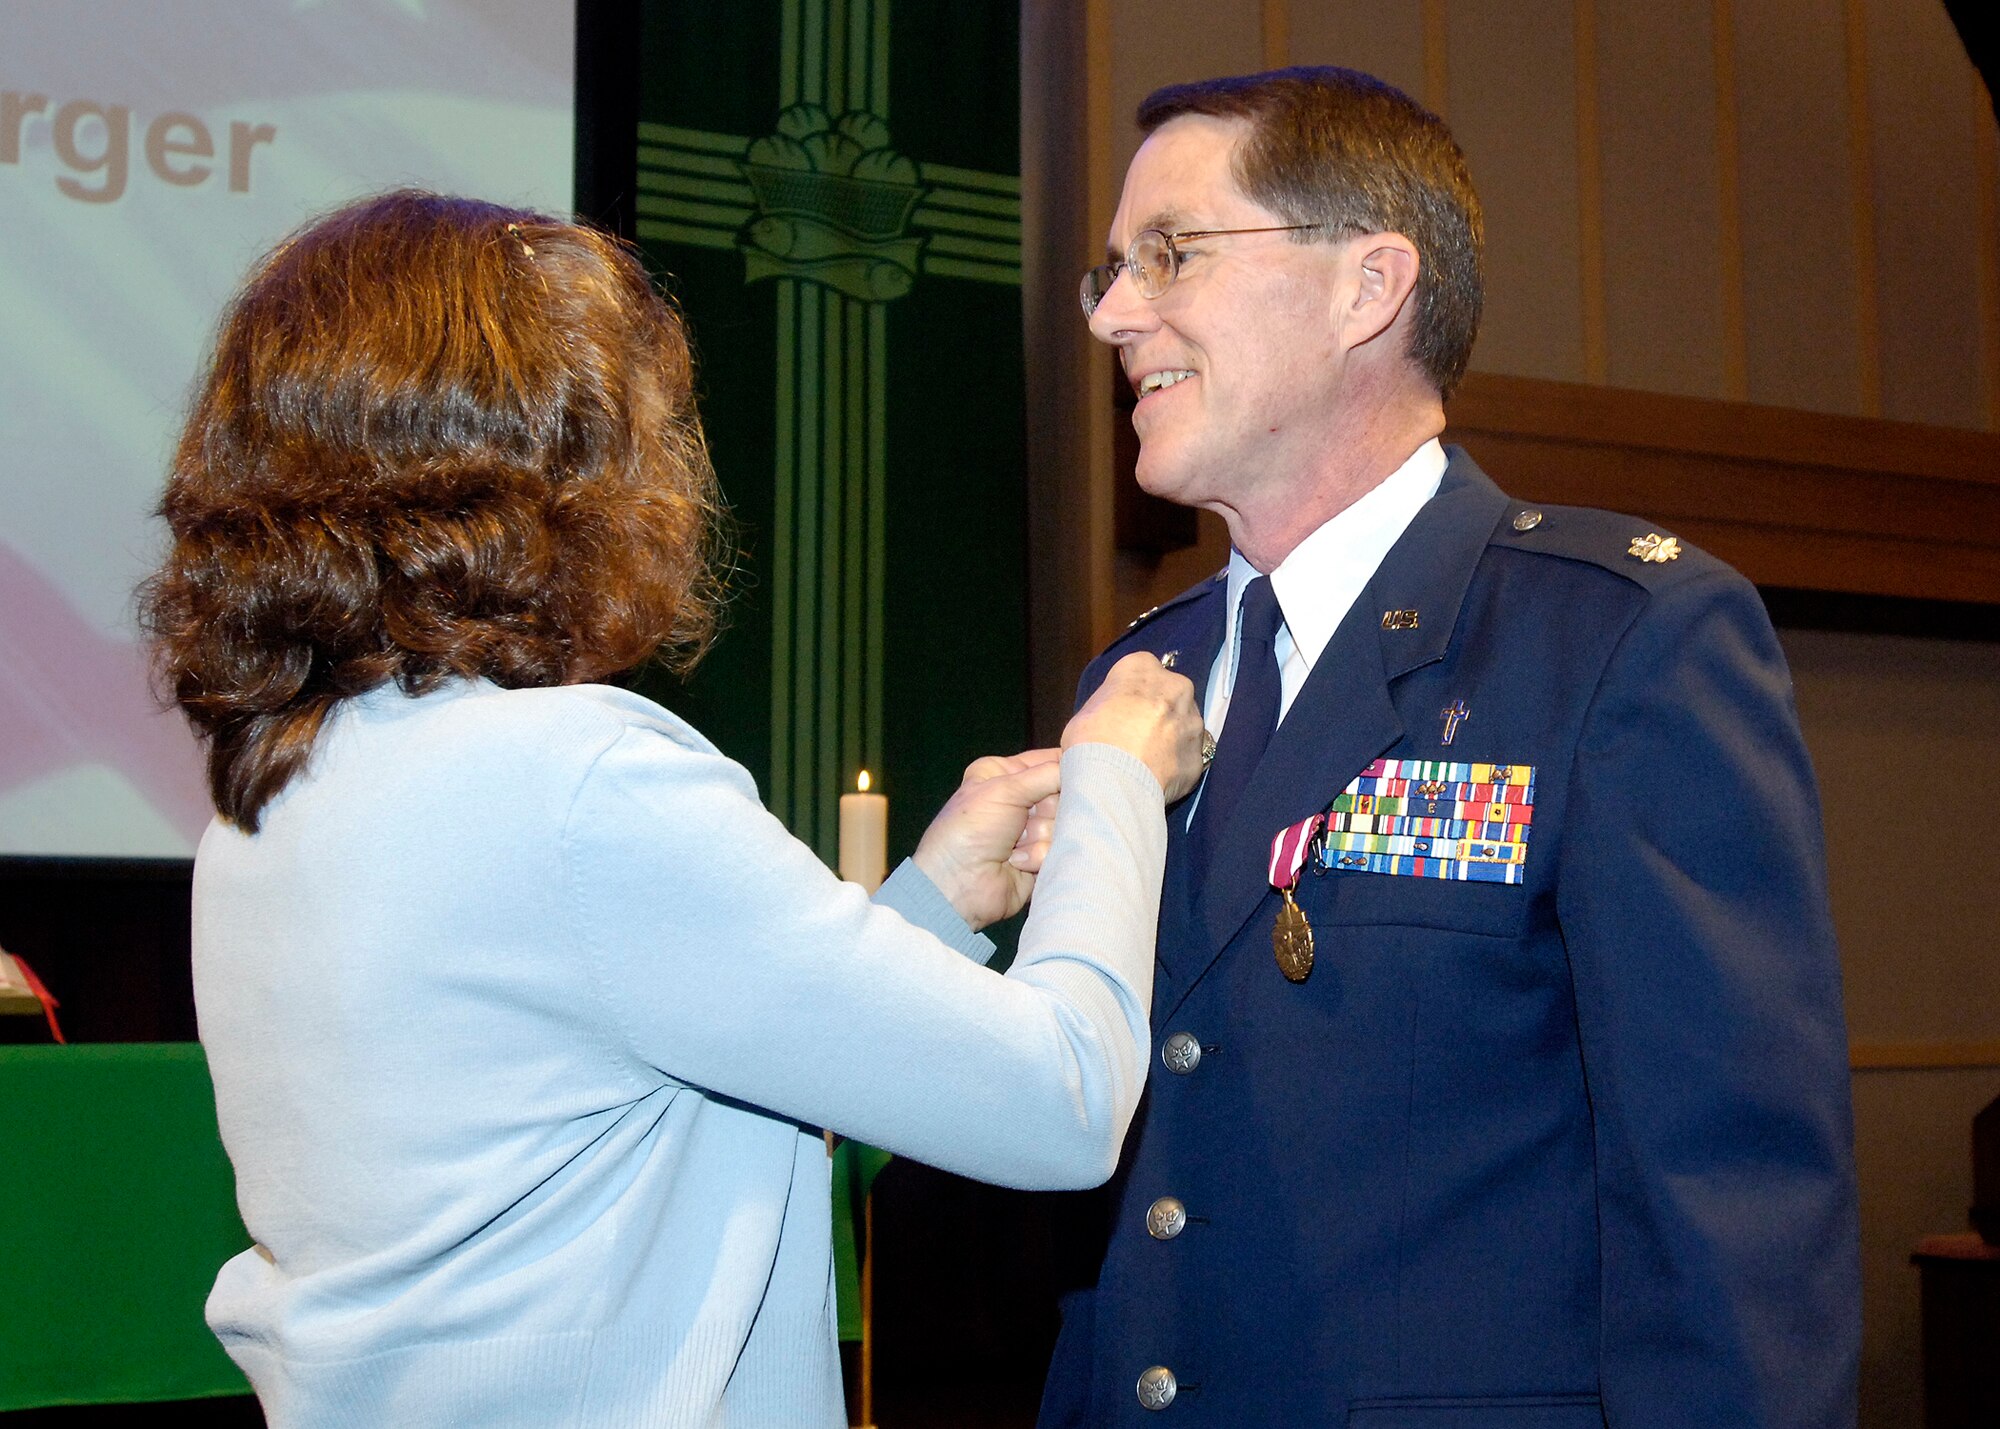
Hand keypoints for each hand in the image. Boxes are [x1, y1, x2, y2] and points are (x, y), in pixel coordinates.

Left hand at [913, 749, 1064, 930]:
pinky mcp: (1040, 857)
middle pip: (1064, 793)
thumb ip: (1047, 774)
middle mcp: (1019, 798)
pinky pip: (1058, 848)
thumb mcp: (1005, 790)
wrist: (959, 885)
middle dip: (1048, 807)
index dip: (1067, 765)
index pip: (1049, 760)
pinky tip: (1017, 862)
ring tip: (1015, 844)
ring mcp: (1030, 829)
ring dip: (1040, 834)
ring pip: (1064, 823)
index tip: (1083, 771)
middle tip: (1027, 816)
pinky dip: (1038, 855)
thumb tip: (1082, 765)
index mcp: (1004, 773)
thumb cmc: (972, 829)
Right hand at [1061, 651, 1203, 799]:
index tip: (1122, 707)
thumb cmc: (1090, 742)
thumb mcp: (1086, 712)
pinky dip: (1176, 763)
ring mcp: (1193, 722)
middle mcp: (1176, 687)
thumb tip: (1114, 718)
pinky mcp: (1200, 755)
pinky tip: (1159, 776)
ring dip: (1172, 735)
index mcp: (1143, 668)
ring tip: (1149, 759)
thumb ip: (1109, 706)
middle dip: (1158, 709)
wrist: (1113, 782)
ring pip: (1184, 723)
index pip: (1141, 668)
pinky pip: (1188, 755)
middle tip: (1137, 733)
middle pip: (1170, 692)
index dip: (1131, 690)